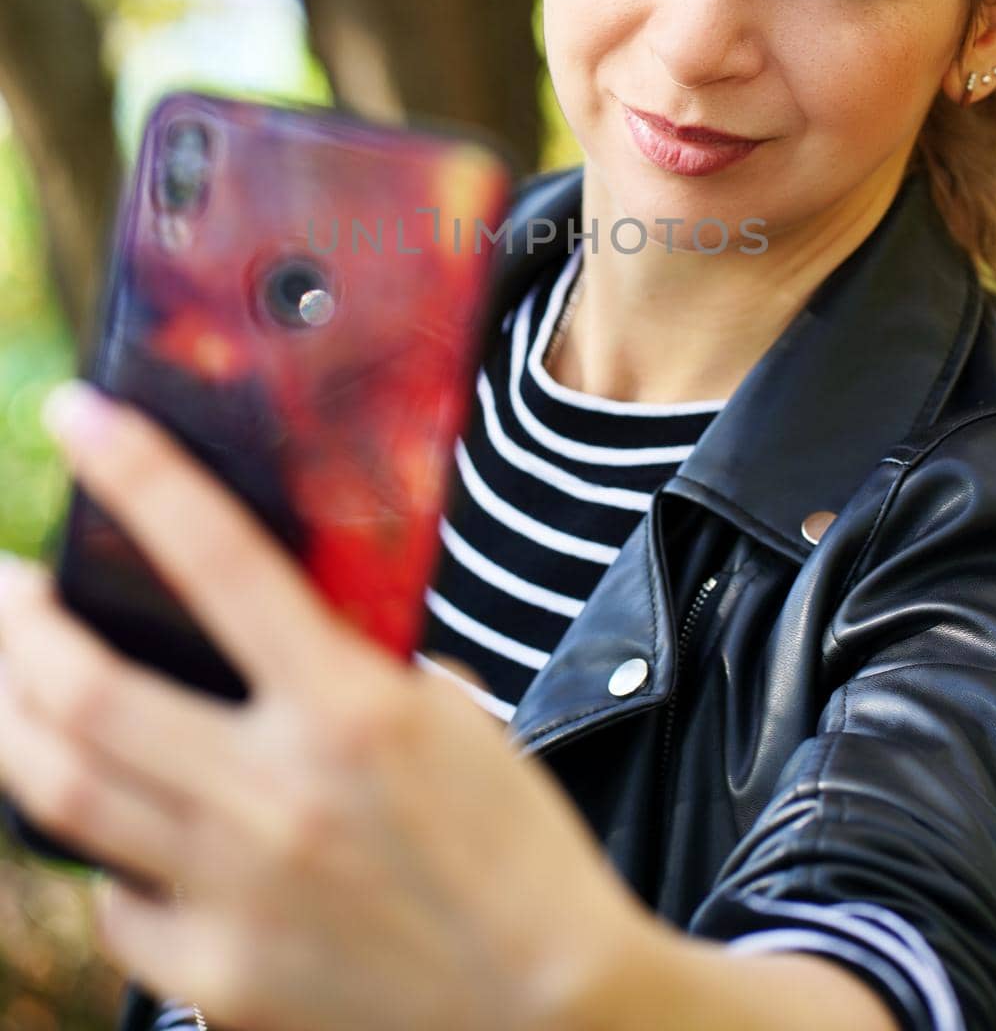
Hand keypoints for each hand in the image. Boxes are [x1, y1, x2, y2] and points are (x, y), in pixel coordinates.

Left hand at [0, 382, 652, 1030]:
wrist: (550, 1012)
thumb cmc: (512, 847)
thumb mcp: (449, 718)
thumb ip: (354, 666)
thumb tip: (276, 620)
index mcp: (351, 709)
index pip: (217, 559)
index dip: (136, 474)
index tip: (77, 415)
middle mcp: (276, 796)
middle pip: (83, 690)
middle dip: (14, 619)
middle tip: (4, 582)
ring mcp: (235, 896)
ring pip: (61, 790)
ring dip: (11, 716)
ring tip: (8, 674)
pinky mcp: (219, 982)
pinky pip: (113, 902)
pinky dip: (97, 848)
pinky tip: (102, 819)